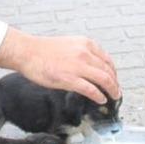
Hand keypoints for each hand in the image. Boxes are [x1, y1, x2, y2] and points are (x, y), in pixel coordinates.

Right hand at [0, 28, 120, 103]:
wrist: (27, 52)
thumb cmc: (43, 49)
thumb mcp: (69, 44)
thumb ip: (82, 53)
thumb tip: (90, 66)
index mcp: (86, 44)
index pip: (107, 60)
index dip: (114, 72)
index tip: (114, 79)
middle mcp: (85, 53)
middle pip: (109, 71)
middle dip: (115, 83)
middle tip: (117, 91)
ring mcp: (78, 66)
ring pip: (104, 80)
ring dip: (112, 90)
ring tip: (114, 96)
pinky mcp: (70, 79)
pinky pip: (91, 90)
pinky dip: (99, 96)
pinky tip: (101, 99)